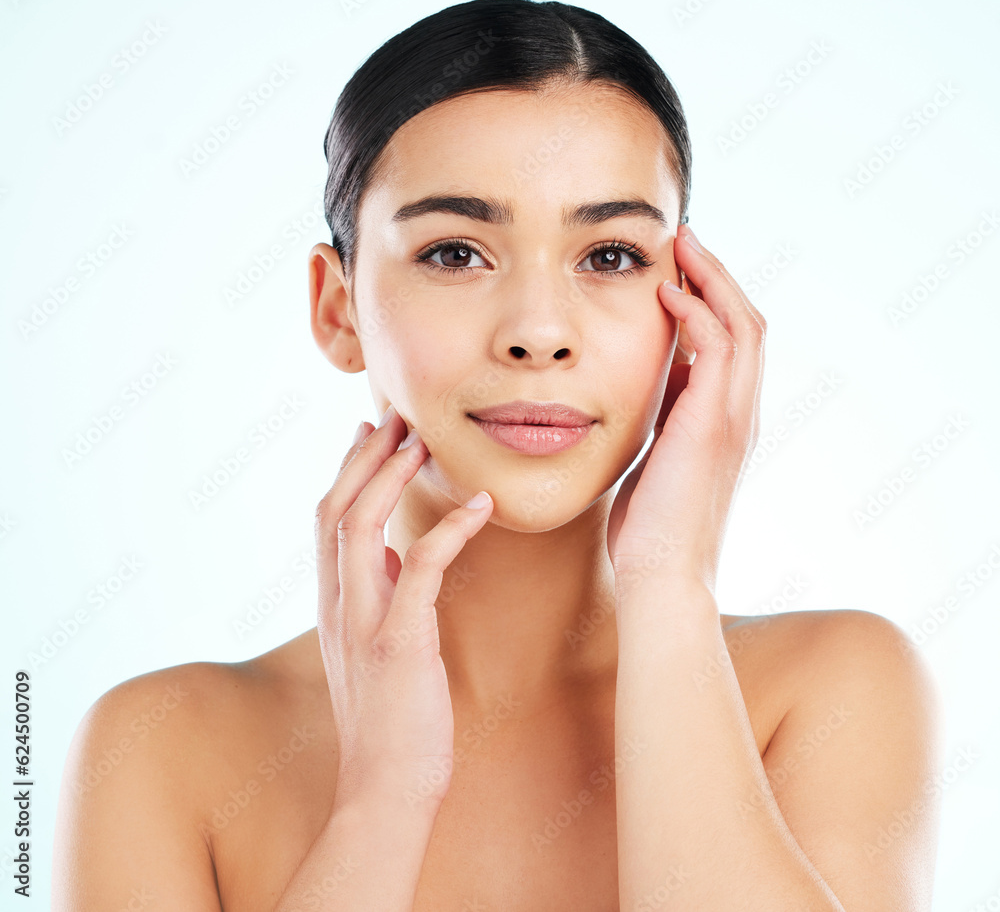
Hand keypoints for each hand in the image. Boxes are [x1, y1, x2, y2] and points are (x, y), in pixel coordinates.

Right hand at [313, 405, 493, 809]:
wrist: (384, 790)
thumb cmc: (392, 719)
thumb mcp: (376, 648)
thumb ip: (378, 597)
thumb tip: (393, 554)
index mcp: (333, 605)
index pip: (327, 520)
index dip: (347, 471)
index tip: (371, 433)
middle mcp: (337, 606)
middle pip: (334, 509)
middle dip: (364, 458)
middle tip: (396, 418)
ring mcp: (362, 623)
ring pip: (359, 526)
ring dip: (390, 477)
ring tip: (422, 441)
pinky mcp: (398, 643)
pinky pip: (421, 568)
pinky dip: (449, 530)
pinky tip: (481, 505)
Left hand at [606, 224, 765, 595]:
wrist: (661, 574)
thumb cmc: (652, 526)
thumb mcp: (660, 458)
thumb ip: (666, 420)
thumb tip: (652, 386)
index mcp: (729, 421)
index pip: (735, 343)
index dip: (714, 300)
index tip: (680, 269)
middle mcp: (742, 414)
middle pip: (748, 322)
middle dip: (718, 275)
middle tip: (685, 240)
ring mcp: (734, 419)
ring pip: (742, 325)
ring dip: (713, 279)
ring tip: (681, 246)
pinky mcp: (713, 425)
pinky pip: (716, 349)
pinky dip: (697, 314)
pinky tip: (667, 294)